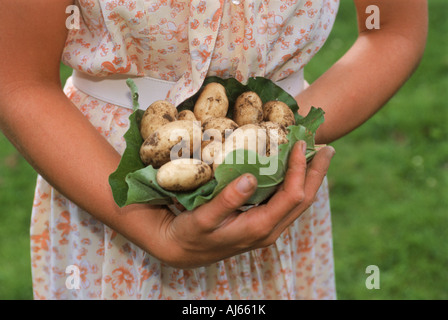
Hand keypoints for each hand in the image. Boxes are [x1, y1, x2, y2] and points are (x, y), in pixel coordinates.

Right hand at [151, 141, 334, 268]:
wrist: (182, 251)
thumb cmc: (190, 233)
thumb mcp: (204, 218)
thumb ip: (227, 201)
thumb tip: (250, 178)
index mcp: (259, 228)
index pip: (292, 196)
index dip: (300, 169)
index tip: (300, 144)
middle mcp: (269, 230)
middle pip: (304, 200)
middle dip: (317, 173)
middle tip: (327, 148)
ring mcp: (267, 228)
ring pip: (298, 203)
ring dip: (310, 178)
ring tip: (319, 155)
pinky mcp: (261, 224)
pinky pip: (287, 203)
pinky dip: (295, 183)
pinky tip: (294, 170)